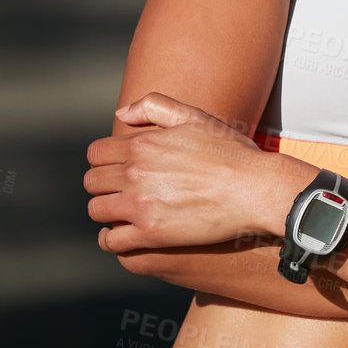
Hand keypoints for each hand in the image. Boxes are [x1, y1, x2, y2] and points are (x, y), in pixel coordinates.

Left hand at [84, 92, 308, 251]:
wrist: (256, 189)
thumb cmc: (231, 153)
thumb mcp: (197, 118)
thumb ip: (155, 107)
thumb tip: (120, 113)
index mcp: (142, 145)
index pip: (96, 154)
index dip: (104, 160)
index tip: (118, 168)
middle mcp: (135, 174)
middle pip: (92, 183)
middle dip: (103, 185)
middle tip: (122, 189)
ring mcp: (140, 205)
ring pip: (97, 210)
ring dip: (106, 210)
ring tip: (123, 211)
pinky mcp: (150, 234)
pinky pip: (111, 241)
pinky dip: (111, 238)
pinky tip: (122, 233)